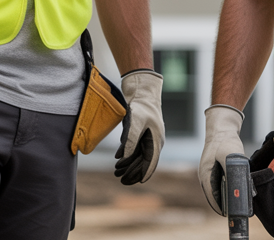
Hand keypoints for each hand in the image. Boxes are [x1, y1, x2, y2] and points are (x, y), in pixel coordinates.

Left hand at [113, 70, 163, 184]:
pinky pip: (134, 147)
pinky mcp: (140, 132)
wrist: (141, 91)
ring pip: (137, 155)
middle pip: (143, 162)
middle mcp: (153, 141)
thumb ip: (130, 140)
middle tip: (120, 180)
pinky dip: (126, 154)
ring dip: (128, 164)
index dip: (144, 173)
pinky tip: (118, 159)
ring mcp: (146, 137)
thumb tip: (123, 157)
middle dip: (132, 172)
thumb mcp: (136, 122)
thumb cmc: (141, 105)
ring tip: (116, 172)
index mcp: (156, 141)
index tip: (138, 182)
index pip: (150, 162)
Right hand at [198, 104, 244, 214]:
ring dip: (228, 196)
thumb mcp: (231, 157)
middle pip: (215, 197)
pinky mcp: (214, 170)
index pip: (214, 199)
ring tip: (241, 200)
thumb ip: (234, 173)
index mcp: (206, 176)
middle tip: (241, 208)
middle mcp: (205, 177)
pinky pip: (220, 184)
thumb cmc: (226, 141)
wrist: (221, 127)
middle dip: (228, 204)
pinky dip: (229, 188)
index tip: (234, 215)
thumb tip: (238, 190)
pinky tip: (239, 188)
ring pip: (218, 191)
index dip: (224, 209)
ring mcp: (208, 174)